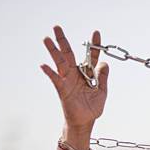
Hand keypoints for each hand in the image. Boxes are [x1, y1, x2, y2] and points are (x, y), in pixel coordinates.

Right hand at [41, 25, 108, 149]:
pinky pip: (56, 80)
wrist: (85, 122)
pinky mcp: (63, 90)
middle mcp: (76, 74)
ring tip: (47, 39)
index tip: (96, 32)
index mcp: (87, 73)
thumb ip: (103, 77)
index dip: (93, 45)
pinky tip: (44, 65)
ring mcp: (68, 81)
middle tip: (56, 27)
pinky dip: (50, 73)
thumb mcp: (102, 91)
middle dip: (63, 41)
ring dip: (53, 51)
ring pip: (60, 63)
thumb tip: (105, 63)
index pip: (91, 56)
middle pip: (68, 54)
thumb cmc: (92, 108)